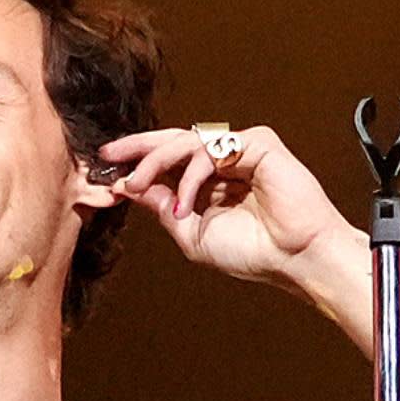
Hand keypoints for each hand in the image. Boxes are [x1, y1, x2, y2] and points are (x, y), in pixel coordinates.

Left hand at [95, 124, 355, 288]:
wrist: (292, 258)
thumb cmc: (252, 252)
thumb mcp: (193, 234)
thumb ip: (164, 208)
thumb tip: (132, 188)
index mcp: (210, 183)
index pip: (169, 163)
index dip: (139, 163)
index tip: (106, 169)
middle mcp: (224, 163)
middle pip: (174, 142)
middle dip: (138, 147)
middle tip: (108, 155)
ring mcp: (241, 150)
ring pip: (187, 142)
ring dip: (155, 162)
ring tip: (137, 184)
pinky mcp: (258, 143)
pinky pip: (212, 150)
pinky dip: (192, 175)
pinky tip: (186, 202)